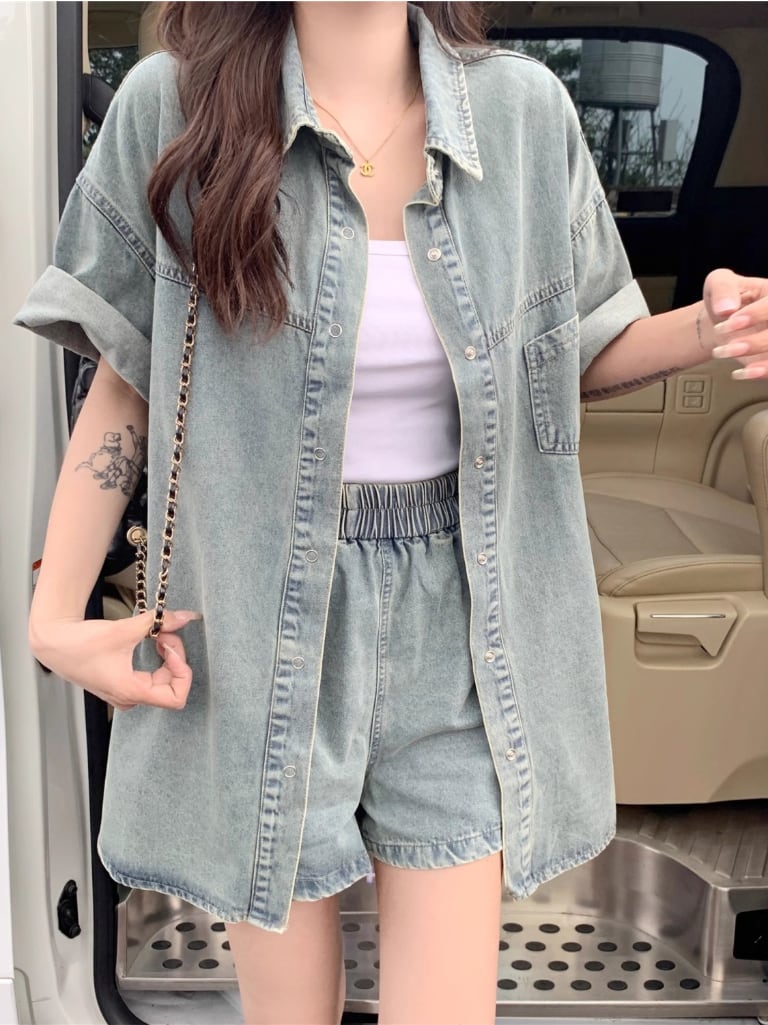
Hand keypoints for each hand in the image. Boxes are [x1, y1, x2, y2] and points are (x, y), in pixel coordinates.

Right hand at [30, 609, 199, 710]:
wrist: (54, 642)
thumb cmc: (81, 642)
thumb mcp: (124, 629)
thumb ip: (158, 622)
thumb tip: (186, 617)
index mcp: (130, 691)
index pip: (176, 698)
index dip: (182, 671)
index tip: (171, 647)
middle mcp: (128, 698)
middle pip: (170, 685)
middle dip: (174, 656)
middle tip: (164, 632)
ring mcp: (123, 694)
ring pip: (161, 682)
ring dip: (166, 659)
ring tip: (157, 635)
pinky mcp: (120, 685)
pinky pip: (150, 679)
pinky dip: (156, 661)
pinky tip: (151, 642)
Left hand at [704, 269, 767, 379]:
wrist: (722, 322)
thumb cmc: (726, 299)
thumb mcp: (718, 283)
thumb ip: (722, 287)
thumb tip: (726, 307)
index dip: (756, 314)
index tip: (731, 322)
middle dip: (755, 343)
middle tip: (727, 346)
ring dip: (759, 364)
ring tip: (729, 357)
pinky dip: (762, 374)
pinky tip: (740, 374)